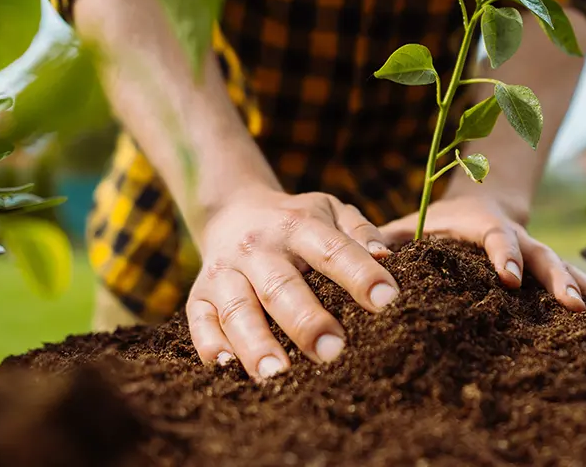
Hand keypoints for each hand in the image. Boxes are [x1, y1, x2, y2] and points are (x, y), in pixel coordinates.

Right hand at [185, 186, 397, 379]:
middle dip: (306, 321)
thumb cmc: (297, 222)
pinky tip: (228, 368)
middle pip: (281, 286)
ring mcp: (225, 273)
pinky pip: (200, 323)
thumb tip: (386, 256)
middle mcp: (258, 249)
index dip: (360, 274)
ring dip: (257, 344)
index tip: (387, 300)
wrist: (234, 213)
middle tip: (333, 351)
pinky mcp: (198, 296)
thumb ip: (359, 231)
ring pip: (238, 310)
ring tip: (278, 375)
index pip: (332, 250)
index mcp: (298, 226)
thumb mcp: (330, 211)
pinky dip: (211, 346)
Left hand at [379, 195, 585, 311]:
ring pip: (558, 263)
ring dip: (575, 283)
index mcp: (481, 224)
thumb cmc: (435, 221)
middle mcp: (514, 235)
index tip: (508, 278)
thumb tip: (370, 258)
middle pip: (539, 253)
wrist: (478, 200)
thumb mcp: (412, 224)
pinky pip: (565, 273)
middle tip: (571, 302)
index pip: (496, 237)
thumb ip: (388, 239)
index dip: (503, 255)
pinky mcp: (541, 265)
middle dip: (556, 277)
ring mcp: (532, 250)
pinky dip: (583, 285)